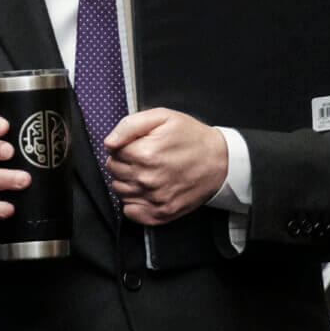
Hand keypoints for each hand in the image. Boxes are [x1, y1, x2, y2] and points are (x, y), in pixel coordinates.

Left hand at [104, 109, 227, 225]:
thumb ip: (130, 125)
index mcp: (145, 154)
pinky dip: (134, 202)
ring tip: (147, 173)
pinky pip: (131, 212)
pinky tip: (146, 190)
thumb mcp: (163, 117)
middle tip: (144, 158)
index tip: (138, 145)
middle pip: (114, 172)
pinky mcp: (161, 213)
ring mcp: (154, 198)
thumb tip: (109, 142)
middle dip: (124, 163)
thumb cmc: (192, 137)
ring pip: (120, 191)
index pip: (113, 153)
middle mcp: (147, 179)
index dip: (123, 146)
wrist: (220, 161)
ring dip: (128, 182)